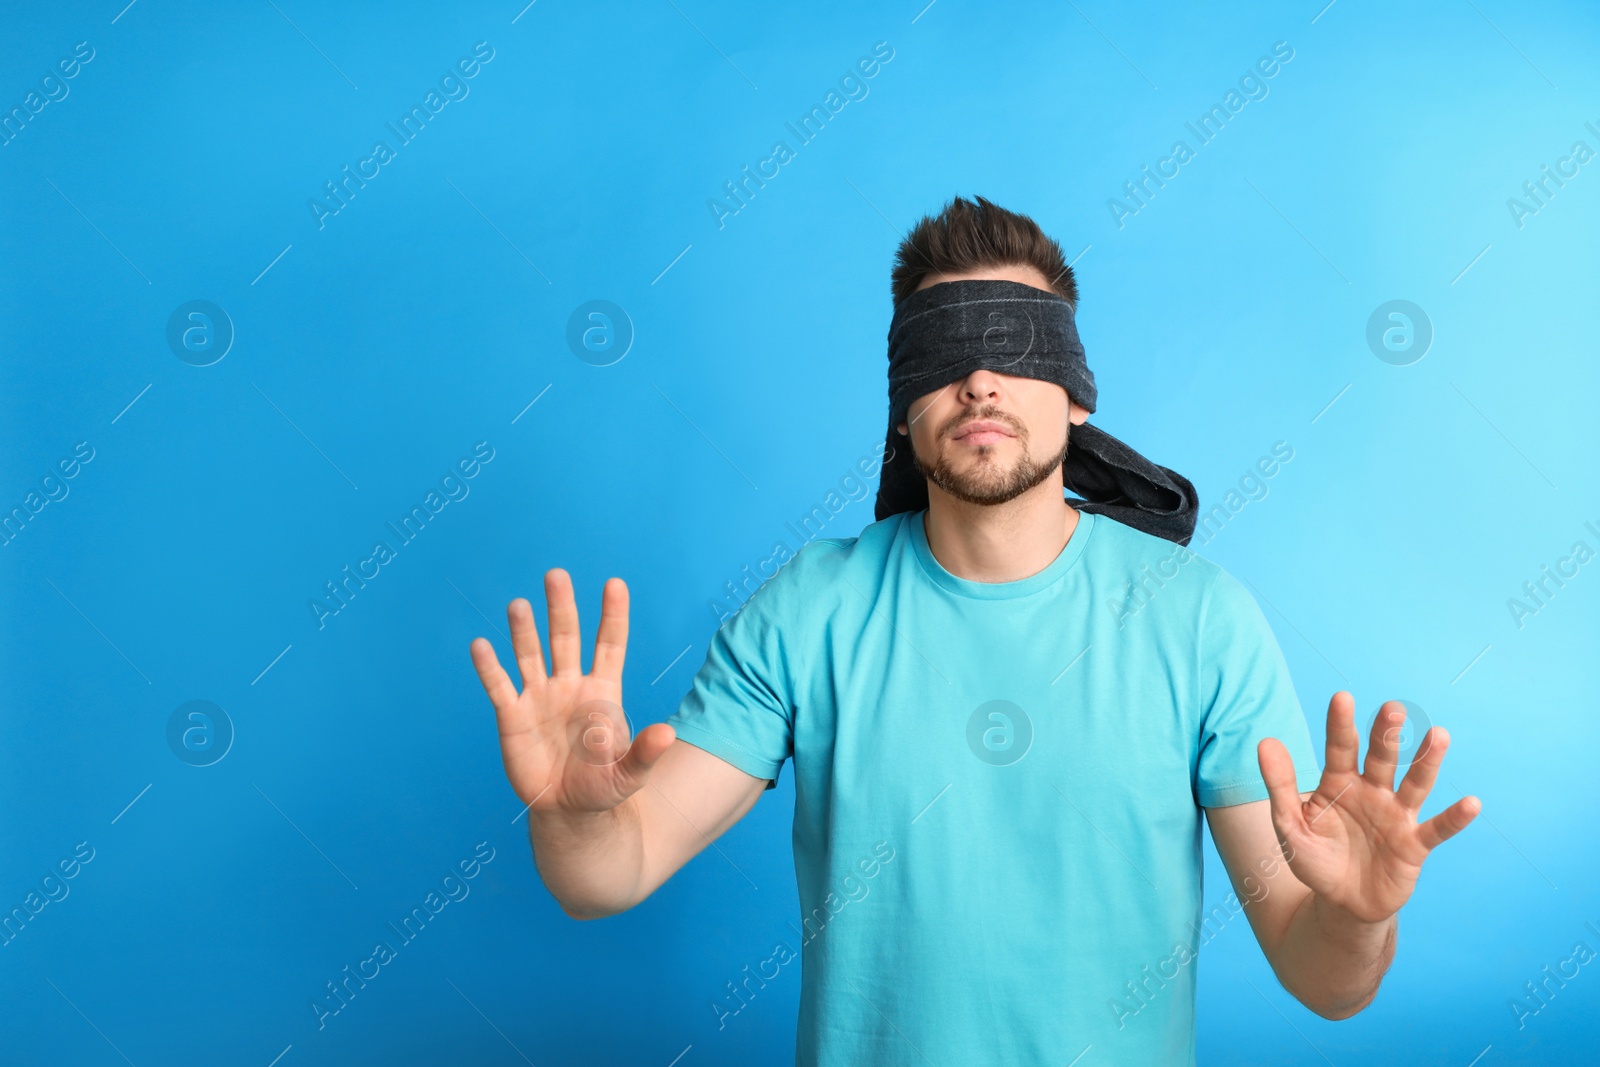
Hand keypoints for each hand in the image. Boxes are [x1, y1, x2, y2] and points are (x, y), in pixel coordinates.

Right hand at [469, 569, 675, 815]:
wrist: (567, 811)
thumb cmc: (602, 787)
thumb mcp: (629, 775)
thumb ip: (644, 753)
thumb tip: (667, 734)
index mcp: (602, 692)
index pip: (609, 644)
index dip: (612, 615)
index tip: (615, 583)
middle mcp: (569, 685)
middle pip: (565, 638)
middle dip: (561, 607)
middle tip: (556, 575)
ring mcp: (539, 697)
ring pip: (530, 654)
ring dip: (523, 630)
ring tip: (519, 605)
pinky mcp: (512, 715)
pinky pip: (499, 686)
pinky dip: (489, 667)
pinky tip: (481, 645)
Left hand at [1258, 691, 1480, 924]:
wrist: (1341, 902)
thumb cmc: (1315, 858)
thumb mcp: (1290, 824)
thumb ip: (1280, 785)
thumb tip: (1265, 742)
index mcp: (1338, 782)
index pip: (1340, 748)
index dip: (1340, 724)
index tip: (1342, 697)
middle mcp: (1372, 791)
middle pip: (1381, 758)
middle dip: (1387, 734)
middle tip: (1392, 709)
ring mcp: (1396, 816)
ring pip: (1415, 784)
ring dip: (1428, 762)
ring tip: (1439, 736)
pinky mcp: (1414, 845)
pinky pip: (1437, 829)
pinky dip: (1454, 818)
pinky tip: (1471, 803)